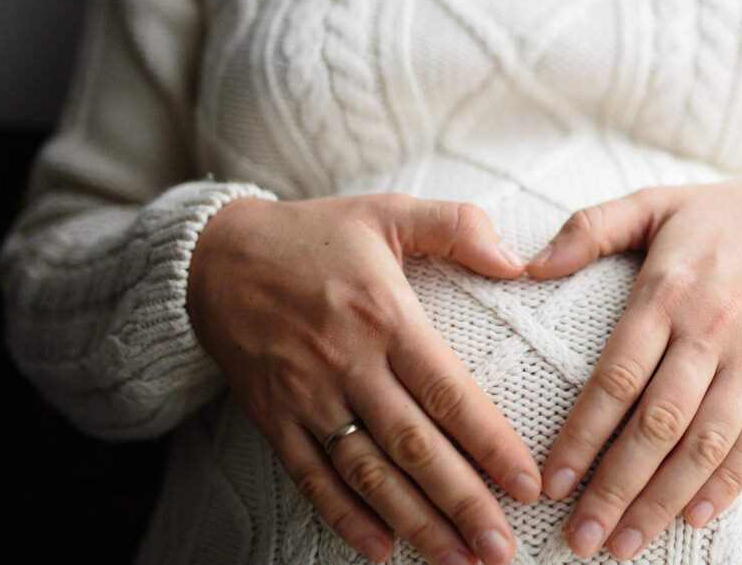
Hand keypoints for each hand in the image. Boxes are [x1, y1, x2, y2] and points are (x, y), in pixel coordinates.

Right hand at [187, 193, 541, 564]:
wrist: (213, 256)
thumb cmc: (316, 234)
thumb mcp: (387, 212)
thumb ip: (456, 226)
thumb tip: (519, 260)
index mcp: (384, 315)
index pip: (447, 391)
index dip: (489, 442)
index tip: (528, 484)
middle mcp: (346, 363)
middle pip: (413, 445)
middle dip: (462, 502)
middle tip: (503, 549)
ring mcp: (306, 396)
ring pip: (367, 472)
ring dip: (415, 522)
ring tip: (459, 560)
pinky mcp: (273, 418)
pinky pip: (310, 477)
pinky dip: (344, 517)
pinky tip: (382, 550)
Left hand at [525, 169, 741, 559]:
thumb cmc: (725, 215)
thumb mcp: (655, 202)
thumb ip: (589, 228)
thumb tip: (525, 263)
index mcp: (669, 289)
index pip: (617, 376)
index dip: (582, 435)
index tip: (551, 483)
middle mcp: (714, 327)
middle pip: (658, 423)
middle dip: (616, 488)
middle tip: (581, 539)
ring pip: (707, 443)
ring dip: (664, 501)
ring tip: (625, 544)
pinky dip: (727, 485)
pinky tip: (694, 518)